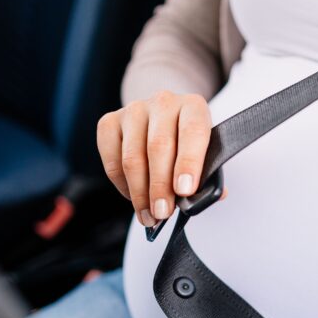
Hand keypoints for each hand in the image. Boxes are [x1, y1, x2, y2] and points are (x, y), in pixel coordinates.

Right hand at [97, 91, 226, 226]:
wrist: (165, 120)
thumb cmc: (188, 142)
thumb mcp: (206, 153)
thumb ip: (208, 174)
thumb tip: (204, 199)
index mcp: (193, 106)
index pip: (192, 132)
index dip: (188, 162)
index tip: (185, 191)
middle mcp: (163, 102)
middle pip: (158, 147)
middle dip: (160, 186)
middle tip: (163, 212)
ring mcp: (134, 110)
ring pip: (132, 157)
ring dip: (140, 192)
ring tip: (149, 215)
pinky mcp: (109, 122)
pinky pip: (112, 160)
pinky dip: (122, 185)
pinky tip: (134, 198)